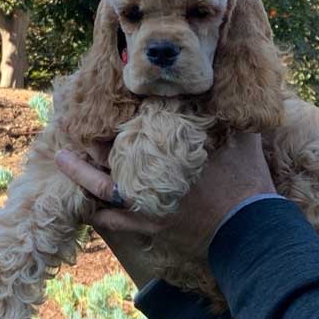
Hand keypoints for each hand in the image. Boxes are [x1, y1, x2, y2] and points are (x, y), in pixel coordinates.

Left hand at [55, 133, 274, 283]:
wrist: (252, 230)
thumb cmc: (248, 183)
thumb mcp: (243, 140)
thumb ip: (231, 114)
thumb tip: (229, 88)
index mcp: (171, 155)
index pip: (131, 136)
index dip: (111, 130)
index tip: (97, 119)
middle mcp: (153, 181)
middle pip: (108, 164)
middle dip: (86, 156)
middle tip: (66, 146)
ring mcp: (150, 208)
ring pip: (103, 196)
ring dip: (83, 182)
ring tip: (65, 166)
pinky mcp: (154, 228)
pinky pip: (116, 224)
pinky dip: (98, 216)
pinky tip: (87, 210)